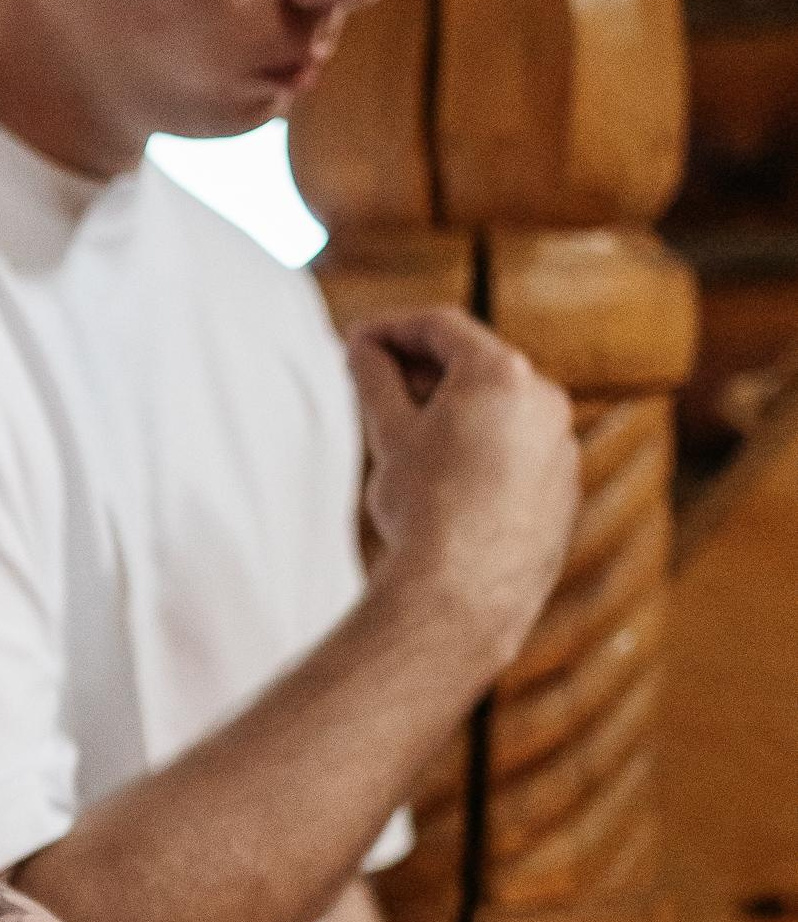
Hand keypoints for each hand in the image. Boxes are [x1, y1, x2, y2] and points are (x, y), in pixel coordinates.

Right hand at [348, 307, 578, 674]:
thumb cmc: (424, 508)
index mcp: (502, 374)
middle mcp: (545, 401)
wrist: (464, 594)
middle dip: (423, 370)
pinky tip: (445, 481)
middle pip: (477, 366)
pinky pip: (519, 453)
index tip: (357, 341)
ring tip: (407, 439)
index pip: (441, 327)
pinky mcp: (564, 491)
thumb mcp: (389, 433)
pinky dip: (482, 451)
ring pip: (501, 412)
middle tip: (374, 385)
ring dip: (454, 412)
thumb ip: (375, 377)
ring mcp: (562, 447)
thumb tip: (363, 348)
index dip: (391, 328)